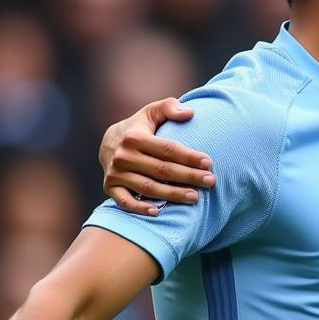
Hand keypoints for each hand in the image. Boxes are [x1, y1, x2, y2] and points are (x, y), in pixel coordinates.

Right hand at [100, 97, 215, 214]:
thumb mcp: (151, 112)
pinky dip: (140, 208)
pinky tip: (158, 212)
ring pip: (148, 187)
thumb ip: (169, 107)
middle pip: (162, 170)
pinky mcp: (109, 187)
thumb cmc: (139, 127)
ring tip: (195, 197)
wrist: (108, 143)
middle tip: (211, 181)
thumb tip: (189, 112)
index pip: (168, 149)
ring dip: (173, 195)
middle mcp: (123, 156)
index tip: (209, 163)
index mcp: (135, 137)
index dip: (189, 157)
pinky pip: (125, 201)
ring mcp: (116, 173)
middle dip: (189, 177)